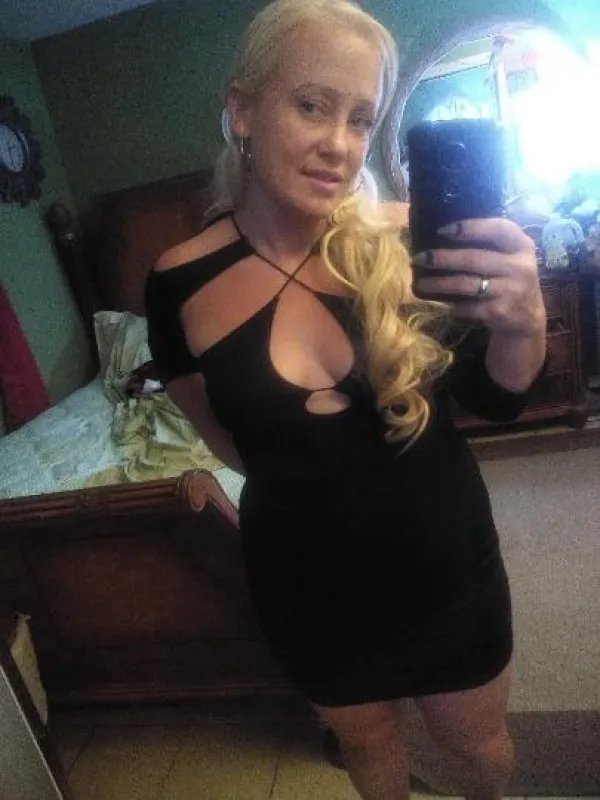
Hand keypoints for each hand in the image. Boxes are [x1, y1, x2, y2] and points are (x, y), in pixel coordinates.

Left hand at [412, 218, 545, 337]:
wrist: (527, 318)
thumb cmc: (509, 281)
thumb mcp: (511, 258)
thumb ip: (490, 245)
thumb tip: (445, 235)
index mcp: (522, 247)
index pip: (498, 229)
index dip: (470, 227)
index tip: (442, 230)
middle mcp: (520, 267)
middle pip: (474, 258)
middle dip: (442, 258)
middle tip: (419, 258)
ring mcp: (511, 291)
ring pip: (466, 284)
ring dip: (438, 284)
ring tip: (419, 283)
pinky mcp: (499, 312)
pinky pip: (467, 307)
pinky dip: (452, 306)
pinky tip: (441, 304)